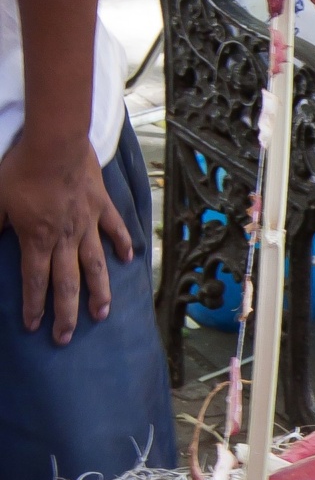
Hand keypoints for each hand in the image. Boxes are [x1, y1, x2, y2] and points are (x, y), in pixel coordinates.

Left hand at [0, 132, 130, 343]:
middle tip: (65, 338)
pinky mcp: (101, 205)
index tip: (33, 327)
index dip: (33, 307)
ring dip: (99, 292)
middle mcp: (65, 238)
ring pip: (95, 265)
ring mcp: (87, 223)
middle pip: (67, 284)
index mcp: (37, 239)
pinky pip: (114, 228)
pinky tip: (129, 259)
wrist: (54, 142)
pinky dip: (123, 244)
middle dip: (65, 314)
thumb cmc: (21, 169)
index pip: (35, 281)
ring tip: (102, 313)